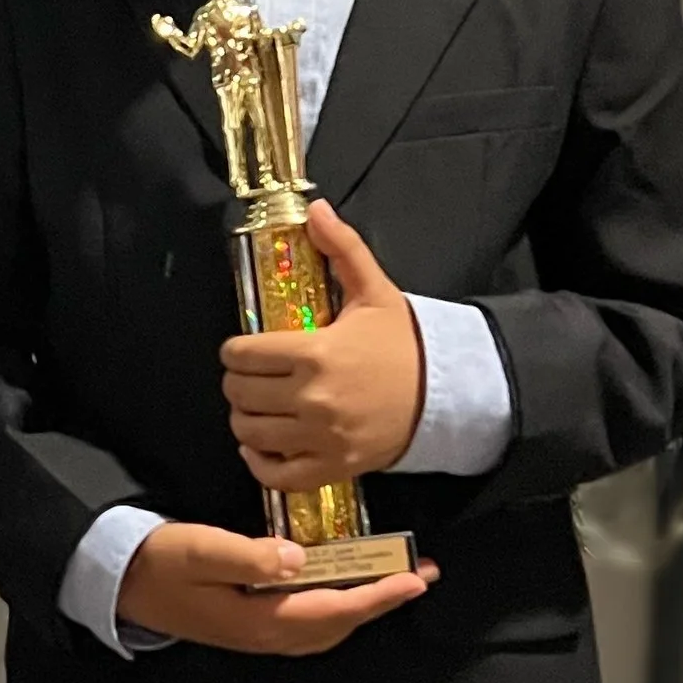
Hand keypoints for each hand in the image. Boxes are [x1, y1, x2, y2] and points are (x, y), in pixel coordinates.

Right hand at [118, 520, 435, 657]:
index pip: (336, 610)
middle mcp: (267, 635)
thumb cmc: (159, 562)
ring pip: (327, 626)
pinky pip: (310, 621)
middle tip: (418, 575)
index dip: (379, 594)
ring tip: (391, 580)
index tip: (415, 578)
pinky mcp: (251, 624)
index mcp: (261, 620)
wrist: (119, 584)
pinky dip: (336, 606)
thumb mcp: (200, 549)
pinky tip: (340, 587)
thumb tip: (299, 558)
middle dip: (382, 601)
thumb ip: (250, 554)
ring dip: (362, 604)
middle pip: (340, 623)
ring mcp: (259, 634)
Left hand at [221, 200, 424, 488]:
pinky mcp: (331, 467)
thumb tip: (315, 208)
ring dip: (246, 418)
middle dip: (239, 381)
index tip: (245, 349)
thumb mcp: (374, 291)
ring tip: (258, 405)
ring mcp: (320, 437)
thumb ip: (342, 249)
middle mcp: (312, 399)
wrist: (447, 394)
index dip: (235, 350)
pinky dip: (259, 463)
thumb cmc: (404, 343)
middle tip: (252, 376)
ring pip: (249, 432)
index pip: (242, 355)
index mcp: (315, 353)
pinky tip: (261, 445)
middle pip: (240, 393)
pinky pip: (275, 474)